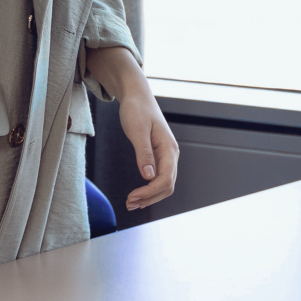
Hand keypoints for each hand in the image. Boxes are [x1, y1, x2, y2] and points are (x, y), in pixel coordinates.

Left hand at [85, 45, 178, 212]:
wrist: (137, 96)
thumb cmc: (137, 110)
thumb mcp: (137, 131)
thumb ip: (144, 153)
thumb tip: (148, 176)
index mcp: (169, 148)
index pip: (165, 179)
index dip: (149, 192)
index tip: (132, 198)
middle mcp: (171, 154)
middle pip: (167, 186)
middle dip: (149, 198)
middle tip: (128, 204)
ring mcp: (166, 156)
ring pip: (164, 184)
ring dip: (149, 197)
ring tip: (131, 203)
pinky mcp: (159, 156)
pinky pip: (159, 178)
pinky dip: (149, 189)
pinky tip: (137, 194)